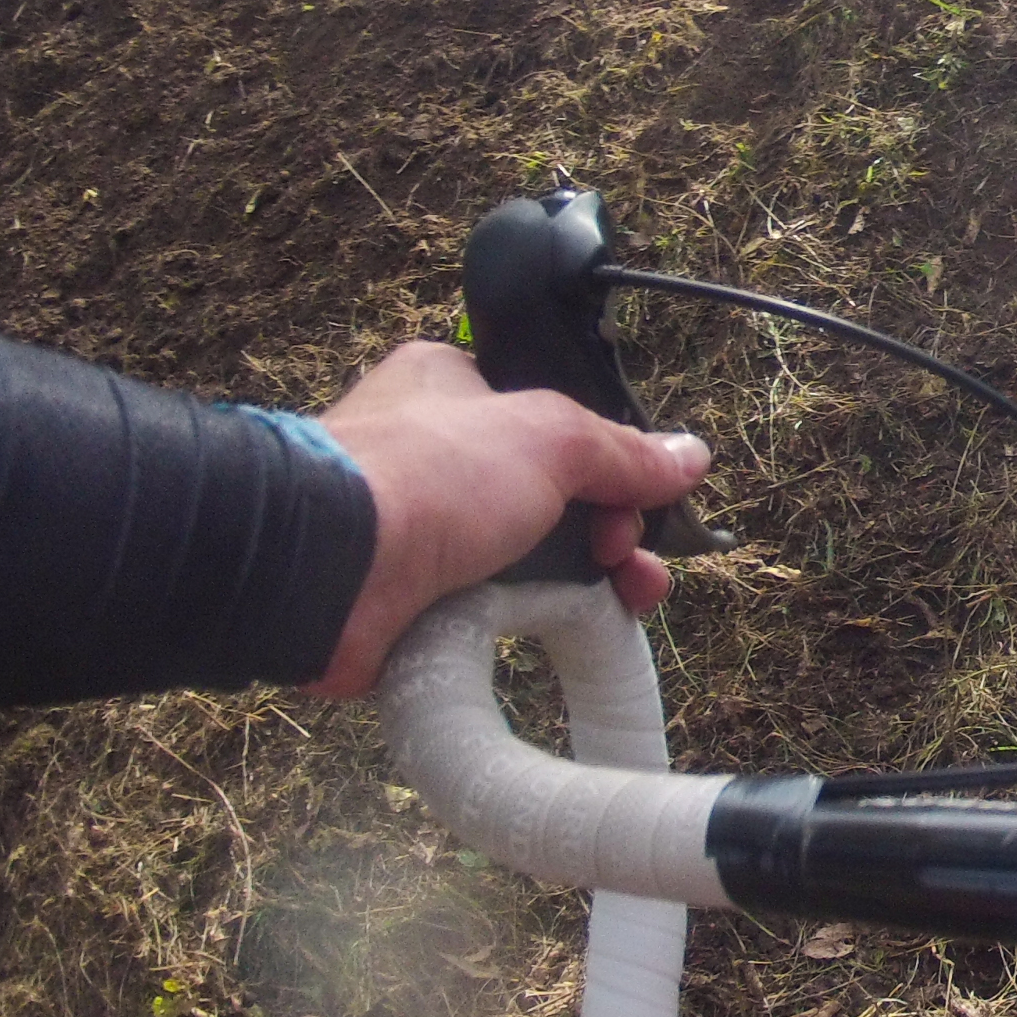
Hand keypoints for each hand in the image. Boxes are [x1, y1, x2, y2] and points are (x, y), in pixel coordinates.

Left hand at [306, 341, 709, 696]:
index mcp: (452, 390)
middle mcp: (435, 457)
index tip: (645, 492)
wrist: (326, 569)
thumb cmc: (422, 473)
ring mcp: (423, 534)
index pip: (551, 419)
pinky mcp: (414, 604)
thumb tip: (689, 457)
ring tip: (628, 601)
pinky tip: (572, 627)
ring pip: (532, 559)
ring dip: (589, 581)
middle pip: (553, 496)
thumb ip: (624, 450)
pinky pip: (496, 613)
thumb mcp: (552, 437)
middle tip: (634, 556)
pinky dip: (535, 620)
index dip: (609, 457)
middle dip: (612, 530)